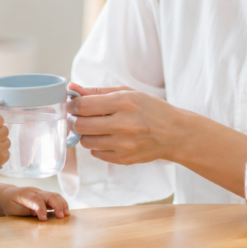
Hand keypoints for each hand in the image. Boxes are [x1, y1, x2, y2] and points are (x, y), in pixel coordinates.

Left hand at [0, 186, 69, 220]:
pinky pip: (55, 198)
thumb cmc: (10, 203)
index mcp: (25, 194)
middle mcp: (35, 191)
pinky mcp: (45, 197)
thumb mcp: (12, 210)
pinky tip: (65, 212)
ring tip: (67, 215)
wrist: (7, 195)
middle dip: (57, 205)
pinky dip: (61, 204)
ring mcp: (41, 193)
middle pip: (49, 195)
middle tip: (61, 217)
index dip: (41, 209)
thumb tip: (38, 215)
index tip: (44, 219)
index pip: (36, 199)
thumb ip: (24, 211)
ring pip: (54, 195)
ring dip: (62, 204)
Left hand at [67, 82, 185, 165]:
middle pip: (81, 125)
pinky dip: (96, 146)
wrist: (175, 133)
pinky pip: (96, 154)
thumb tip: (72, 88)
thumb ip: (98, 91)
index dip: (72, 105)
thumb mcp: (128, 93)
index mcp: (124, 103)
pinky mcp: (124, 159)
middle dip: (73, 120)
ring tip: (94, 127)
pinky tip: (106, 138)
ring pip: (86, 141)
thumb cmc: (151, 109)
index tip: (71, 104)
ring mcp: (124, 144)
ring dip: (85, 134)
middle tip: (76, 117)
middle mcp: (124, 124)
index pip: (84, 106)